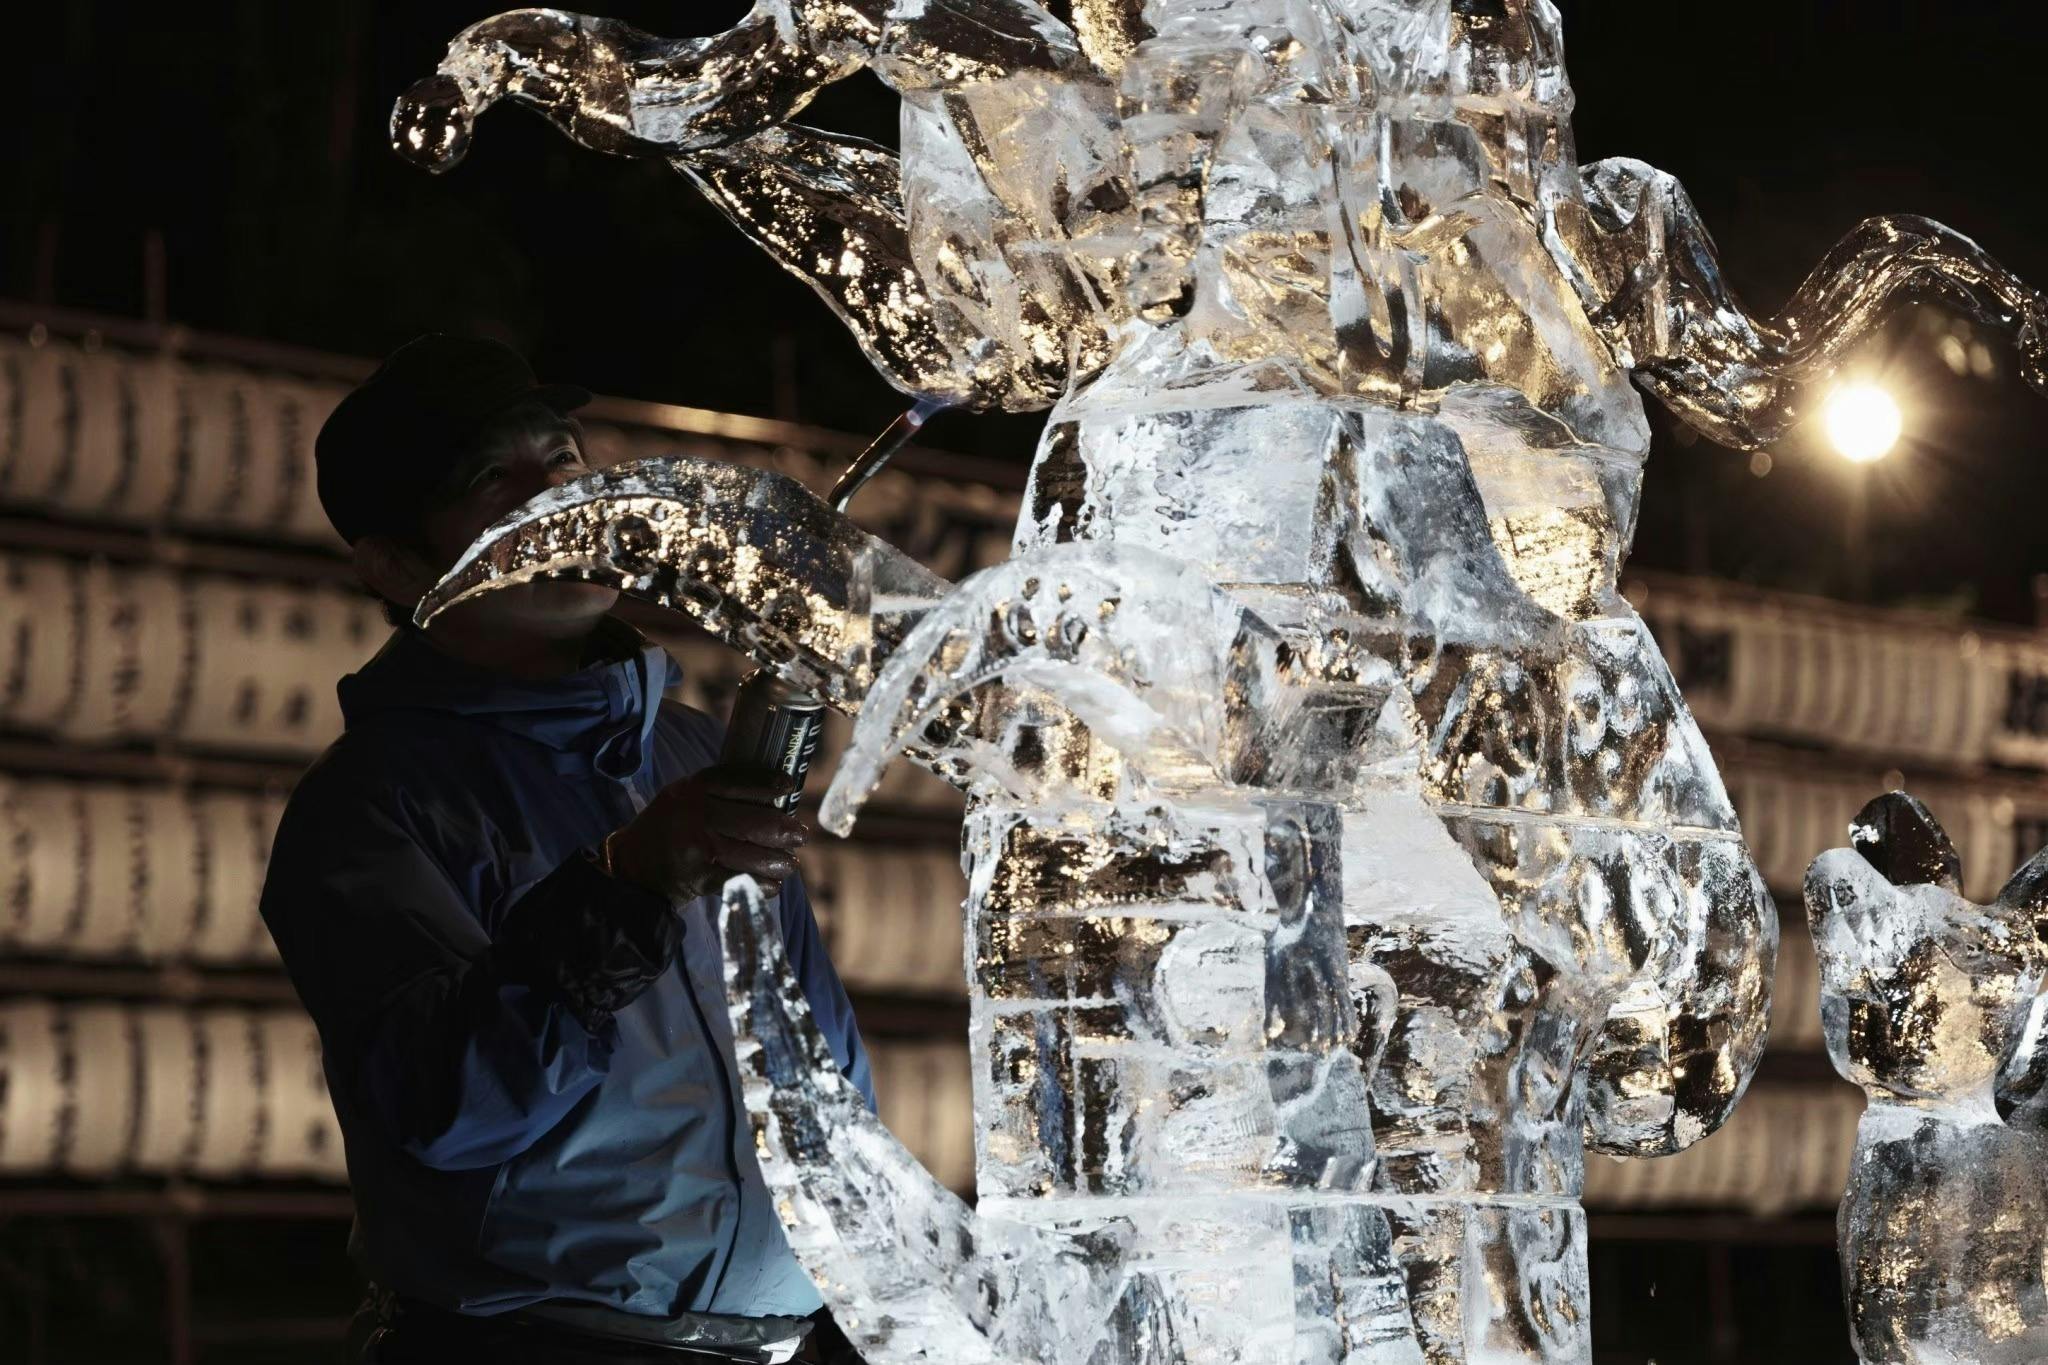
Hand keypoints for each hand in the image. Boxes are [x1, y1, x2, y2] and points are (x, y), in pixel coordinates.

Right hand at [604, 766, 808, 901]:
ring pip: (752, 851)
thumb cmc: (665, 829)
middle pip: (752, 819)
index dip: (765, 783)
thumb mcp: (680, 797)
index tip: (789, 786)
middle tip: (800, 834)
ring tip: (790, 862)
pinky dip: (763, 884)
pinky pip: (741, 878)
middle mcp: (694, 815)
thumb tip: (769, 796)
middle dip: (784, 829)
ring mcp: (697, 846)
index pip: (734, 780)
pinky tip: (774, 884)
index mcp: (689, 790)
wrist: (630, 868)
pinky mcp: (699, 876)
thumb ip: (714, 792)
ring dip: (779, 860)